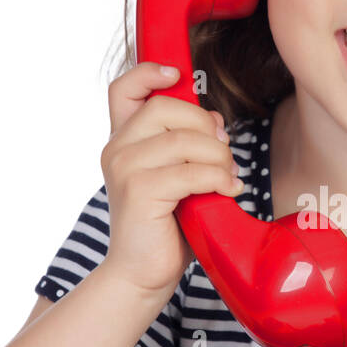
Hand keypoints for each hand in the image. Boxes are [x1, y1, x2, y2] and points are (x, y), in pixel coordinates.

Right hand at [100, 62, 242, 299]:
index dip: (149, 72)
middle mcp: (117, 149)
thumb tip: (215, 118)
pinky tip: (229, 191)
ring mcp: (125, 168)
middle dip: (207, 128)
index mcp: (122, 141)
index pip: (122, 89)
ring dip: (219, 158)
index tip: (177, 75)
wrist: (142, 273)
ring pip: (186, 140)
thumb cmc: (165, 225)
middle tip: (224, 156)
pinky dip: (219, 180)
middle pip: (167, 107)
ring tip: (228, 179)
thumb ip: (189, 143)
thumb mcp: (178, 175)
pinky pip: (193, 171)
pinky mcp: (140, 191)